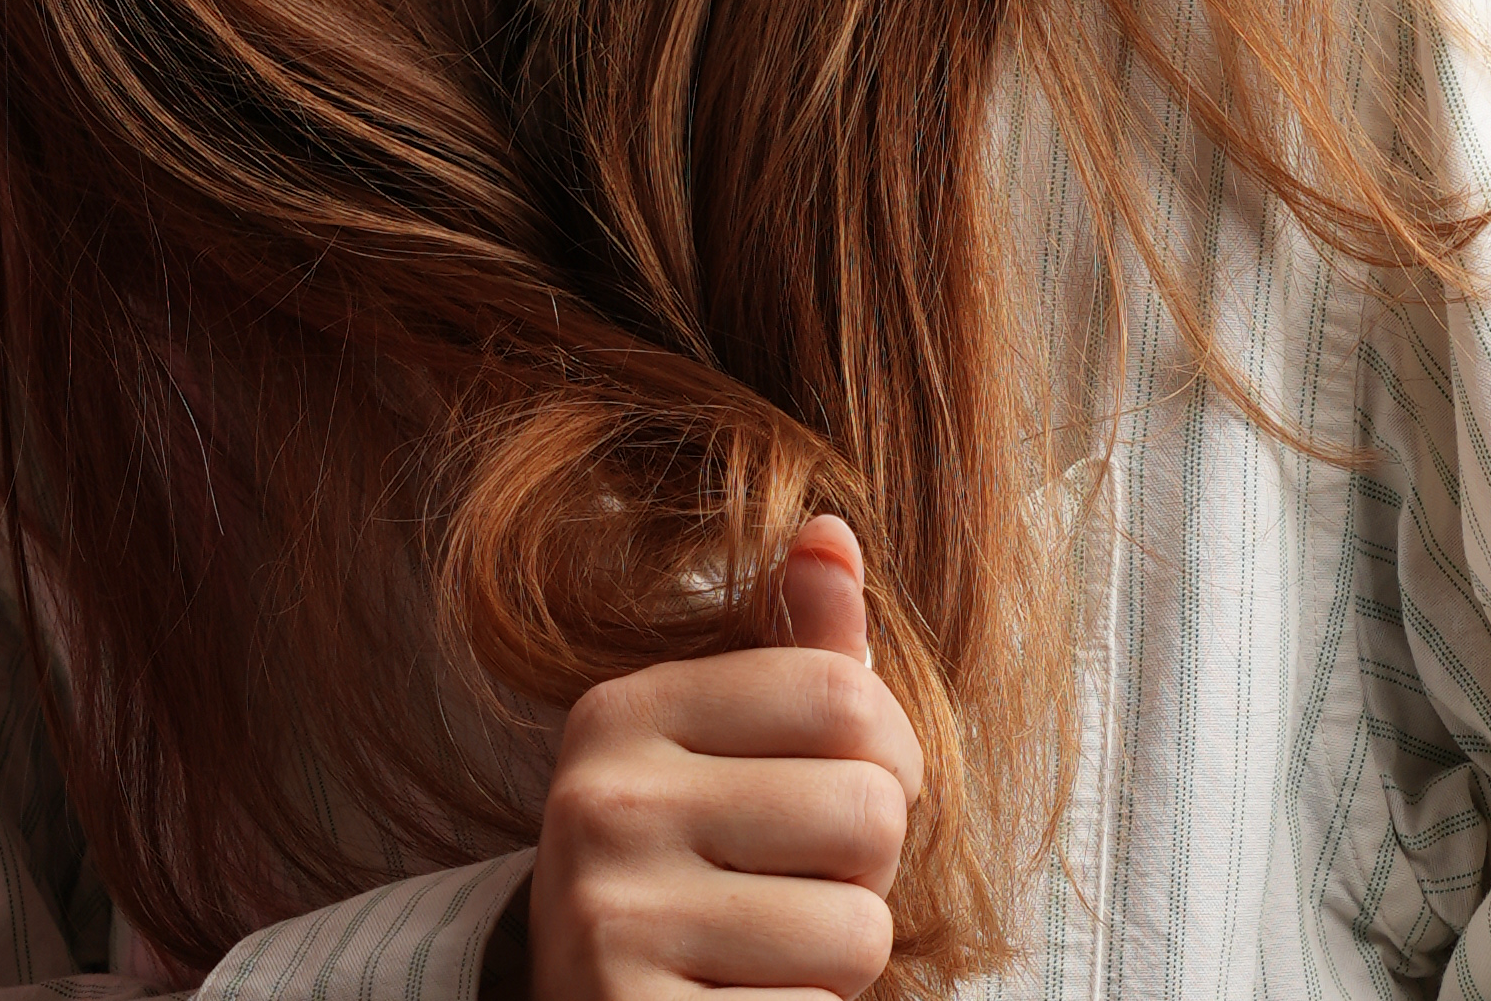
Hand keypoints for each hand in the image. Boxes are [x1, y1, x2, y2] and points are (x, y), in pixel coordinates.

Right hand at [525, 515, 919, 999]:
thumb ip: (796, 653)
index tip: (845, 792)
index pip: (845, 695)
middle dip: (867, 867)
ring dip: (841, 958)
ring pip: (859, 928)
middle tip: (794, 888)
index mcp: (623, 714)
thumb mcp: (731, 753)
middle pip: (866, 810)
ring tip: (767, 956)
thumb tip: (833, 532)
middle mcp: (601, 805)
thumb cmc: (695, 875)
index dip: (889, 756)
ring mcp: (612, 924)